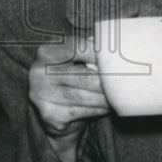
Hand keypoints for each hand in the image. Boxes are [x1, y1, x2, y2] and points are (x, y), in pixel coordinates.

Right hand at [29, 35, 109, 161]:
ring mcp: (41, 94)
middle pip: (82, 75)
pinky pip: (80, 111)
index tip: (116, 60)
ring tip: (117, 97)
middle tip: (123, 82)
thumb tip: (115, 47)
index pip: (76, 48)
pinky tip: (106, 107)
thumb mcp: (75, 61)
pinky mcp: (48, 114)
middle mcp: (38, 72)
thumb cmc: (70, 80)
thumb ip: (88, 50)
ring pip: (82, 96)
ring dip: (104, 98)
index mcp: (45, 52)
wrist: (56, 114)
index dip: (98, 54)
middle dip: (105, 81)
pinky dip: (97, 110)